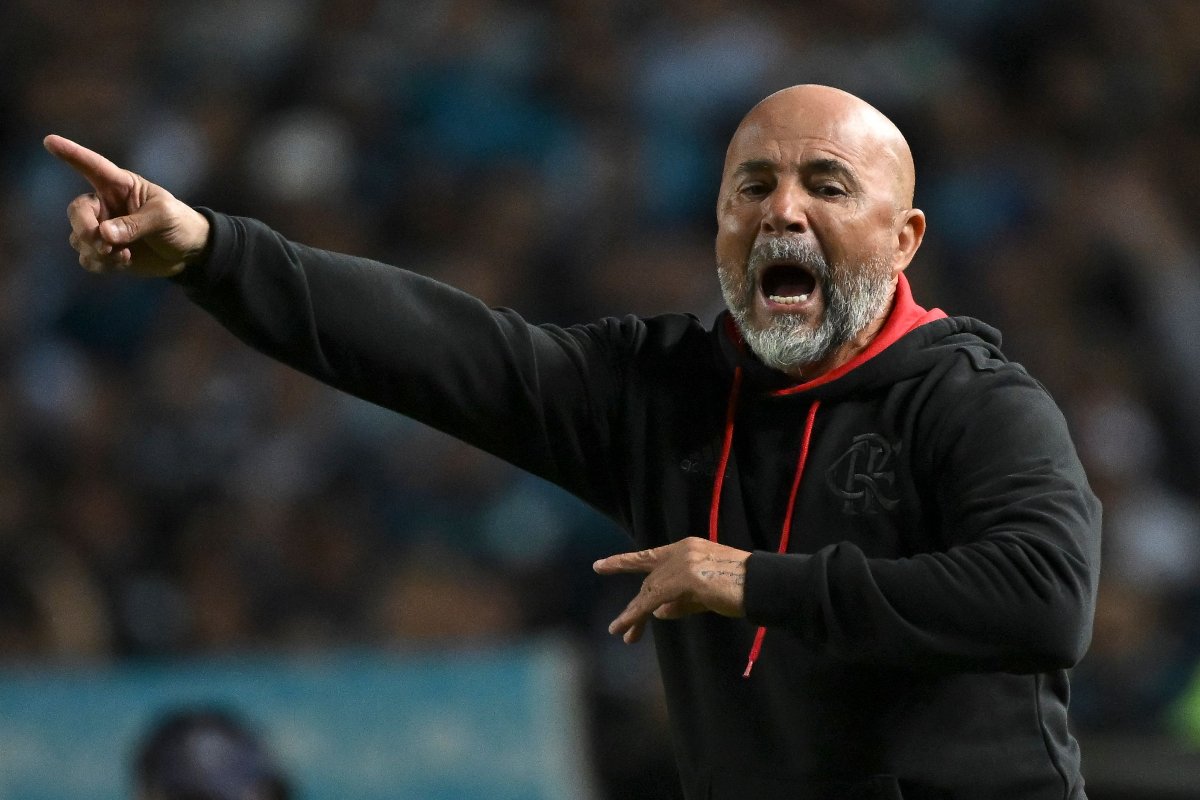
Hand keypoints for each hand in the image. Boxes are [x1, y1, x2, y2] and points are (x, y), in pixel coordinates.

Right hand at [43, 134, 209, 276]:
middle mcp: (105, 205)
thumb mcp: (163, 217)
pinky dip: (100, 263)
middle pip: (76, 212)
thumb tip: (103, 234)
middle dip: (84, 229)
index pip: (92, 166)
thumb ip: (135, 224)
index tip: (50, 141)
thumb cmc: (179, 223)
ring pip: (78, 239)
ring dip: (96, 250)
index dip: (71, 154)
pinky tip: (123, 261)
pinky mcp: (105, 252)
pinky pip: (87, 258)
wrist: (189, 251)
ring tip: (122, 255)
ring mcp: (103, 229)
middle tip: (103, 243)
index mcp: (120, 185)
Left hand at [593, 537, 748, 643]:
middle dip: (635, 607)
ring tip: (621, 632)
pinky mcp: (685, 578)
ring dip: (633, 614)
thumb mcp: (704, 597)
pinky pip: (652, 599)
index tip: (600, 565)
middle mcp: (681, 551)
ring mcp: (682, 562)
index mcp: (687, 548)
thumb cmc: (740, 590)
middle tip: (619, 629)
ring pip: (648, 591)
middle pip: (649, 580)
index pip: (650, 556)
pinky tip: (625, 626)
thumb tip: (656, 613)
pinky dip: (636, 614)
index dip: (624, 562)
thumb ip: (680, 602)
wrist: (763, 585)